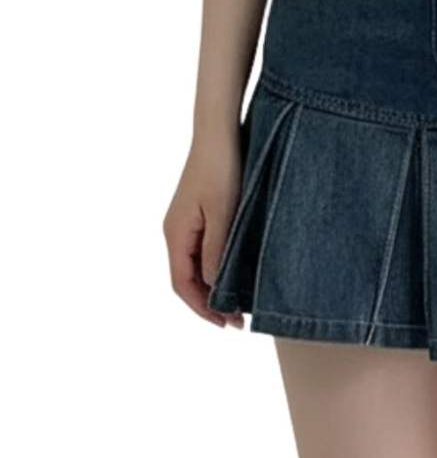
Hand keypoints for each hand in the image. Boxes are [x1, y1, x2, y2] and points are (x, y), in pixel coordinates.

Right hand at [163, 135, 243, 328]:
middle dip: (209, 304)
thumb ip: (217, 251)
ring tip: (240, 305)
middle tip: (238, 323)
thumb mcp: (223, 213)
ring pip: (196, 267)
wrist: (219, 133)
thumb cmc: (221, 169)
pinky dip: (217, 270)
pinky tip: (237, 275)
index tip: (226, 324)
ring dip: (214, 288)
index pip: (182, 284)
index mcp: (176, 234)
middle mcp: (176, 232)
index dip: (202, 308)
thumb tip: (216, 288)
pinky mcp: (199, 214)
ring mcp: (186, 223)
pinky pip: (203, 251)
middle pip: (187, 279)